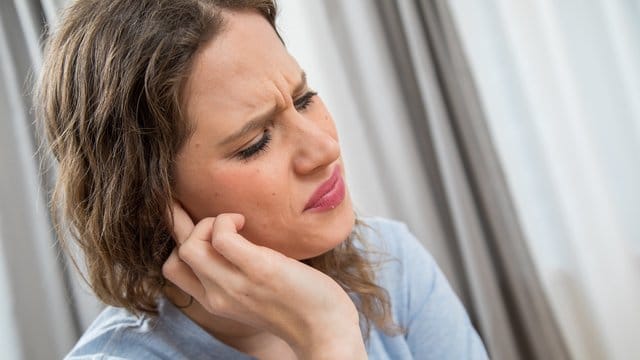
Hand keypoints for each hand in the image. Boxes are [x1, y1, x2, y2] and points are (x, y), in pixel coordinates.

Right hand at [162, 200, 366, 358]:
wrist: (325, 329)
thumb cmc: (298, 305)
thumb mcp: (254, 293)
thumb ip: (236, 274)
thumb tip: (230, 241)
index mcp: (215, 301)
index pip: (173, 269)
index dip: (179, 242)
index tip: (197, 224)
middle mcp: (218, 296)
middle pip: (176, 255)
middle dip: (189, 226)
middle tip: (221, 222)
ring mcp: (235, 284)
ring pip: (190, 246)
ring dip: (208, 223)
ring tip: (236, 224)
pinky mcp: (257, 270)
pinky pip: (221, 236)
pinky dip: (227, 220)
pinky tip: (246, 222)